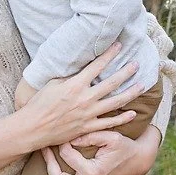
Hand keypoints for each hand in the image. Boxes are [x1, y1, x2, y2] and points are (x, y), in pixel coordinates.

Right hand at [15, 44, 145, 151]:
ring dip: (130, 93)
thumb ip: (69, 77)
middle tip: (137, 64)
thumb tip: (80, 69)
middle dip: (126, 72)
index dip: (109, 54)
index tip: (119, 46)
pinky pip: (109, 123)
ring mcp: (88, 114)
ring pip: (115, 102)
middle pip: (111, 83)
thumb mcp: (53, 84)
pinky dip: (122, 118)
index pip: (97, 66)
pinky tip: (132, 113)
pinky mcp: (88, 127)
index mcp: (75, 84)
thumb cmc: (40, 104)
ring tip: (142, 86)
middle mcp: (85, 98)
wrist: (33, 128)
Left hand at [27, 125, 162, 174]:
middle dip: (47, 161)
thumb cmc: (124, 147)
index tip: (60, 130)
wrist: (138, 161)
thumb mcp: (111, 136)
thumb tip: (68, 138)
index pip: (68, 154)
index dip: (62, 140)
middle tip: (42, 146)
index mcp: (94, 171)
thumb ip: (89, 136)